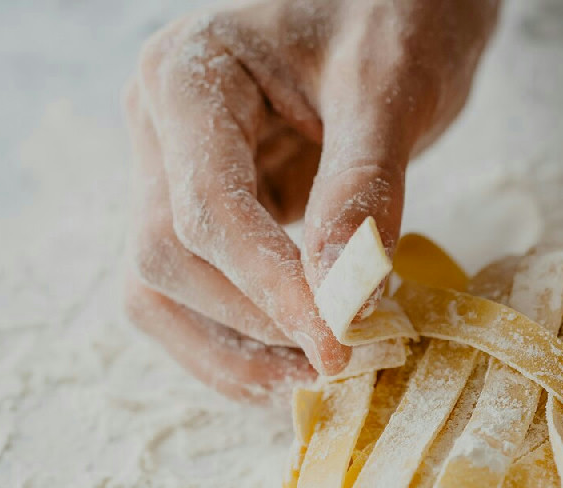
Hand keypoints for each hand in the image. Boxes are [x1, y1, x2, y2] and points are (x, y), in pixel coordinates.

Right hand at [122, 0, 496, 401]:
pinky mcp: (207, 214)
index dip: (270, 289)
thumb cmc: (397, 17)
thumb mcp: (390, 86)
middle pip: (166, 260)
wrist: (401, 4)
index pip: (206, 210)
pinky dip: (240, 341)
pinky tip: (299, 361)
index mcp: (187, 75)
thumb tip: (341, 298)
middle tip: (345, 360)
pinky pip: (195, 296)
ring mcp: (175, 173)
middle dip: (253, 324)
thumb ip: (362, 185)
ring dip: (233, 350)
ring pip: (160, 292)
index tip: (339, 343)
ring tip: (320, 375)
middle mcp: (161, 128)